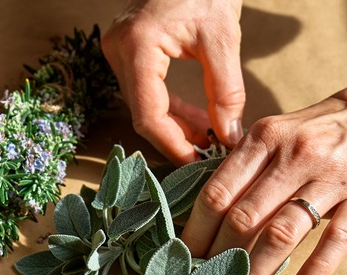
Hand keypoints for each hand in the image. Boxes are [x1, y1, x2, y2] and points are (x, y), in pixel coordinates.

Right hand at [102, 0, 245, 165]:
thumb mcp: (223, 39)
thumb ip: (226, 92)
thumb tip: (227, 136)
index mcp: (137, 46)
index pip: (148, 114)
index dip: (172, 145)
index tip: (198, 163)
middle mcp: (118, 52)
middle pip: (143, 114)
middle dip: (177, 138)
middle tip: (209, 153)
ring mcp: (118, 53)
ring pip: (144, 106)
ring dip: (176, 126)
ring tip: (208, 137)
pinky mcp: (127, 54)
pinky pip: (146, 93)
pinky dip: (171, 109)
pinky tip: (196, 120)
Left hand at [180, 80, 346, 274]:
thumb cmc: (326, 128)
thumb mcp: (280, 132)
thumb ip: (248, 167)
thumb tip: (210, 216)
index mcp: (265, 138)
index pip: (218, 191)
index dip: (197, 230)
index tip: (185, 257)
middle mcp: (294, 155)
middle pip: (244, 216)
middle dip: (220, 257)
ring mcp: (332, 177)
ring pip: (283, 232)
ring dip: (256, 271)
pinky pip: (335, 239)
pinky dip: (313, 270)